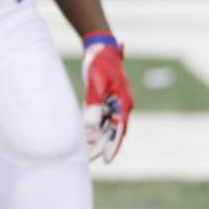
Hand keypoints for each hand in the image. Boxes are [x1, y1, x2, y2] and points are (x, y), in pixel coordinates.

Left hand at [82, 34, 132, 162]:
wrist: (101, 49)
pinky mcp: (106, 98)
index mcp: (124, 103)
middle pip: (114, 130)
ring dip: (98, 137)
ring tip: (86, 152)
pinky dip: (94, 126)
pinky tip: (84, 135)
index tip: (106, 159)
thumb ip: (93, 105)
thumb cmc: (101, 65)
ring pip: (107, 124)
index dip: (113, 145)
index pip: (120, 129)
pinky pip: (101, 116)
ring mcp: (115, 102)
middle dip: (103, 145)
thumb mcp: (96, 85)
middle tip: (92, 160)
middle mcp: (122, 105)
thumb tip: (90, 127)